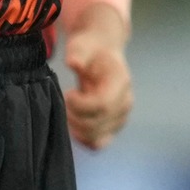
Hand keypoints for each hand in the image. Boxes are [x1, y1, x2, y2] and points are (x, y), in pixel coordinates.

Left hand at [63, 2, 134, 150]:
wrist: (101, 52)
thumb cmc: (89, 49)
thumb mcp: (81, 46)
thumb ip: (78, 54)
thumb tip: (74, 63)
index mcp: (121, 82)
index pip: (103, 105)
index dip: (80, 105)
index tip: (68, 92)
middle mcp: (125, 102)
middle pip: (97, 124)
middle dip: (74, 117)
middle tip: (64, 101)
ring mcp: (121, 117)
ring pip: (96, 137)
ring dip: (76, 128)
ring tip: (68, 110)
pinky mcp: (112, 127)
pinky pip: (98, 143)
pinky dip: (82, 138)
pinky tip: (73, 122)